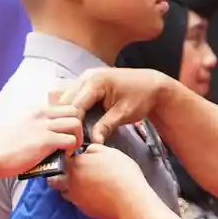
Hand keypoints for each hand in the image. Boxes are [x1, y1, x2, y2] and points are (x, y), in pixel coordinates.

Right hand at [0, 105, 83, 178]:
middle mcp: (40, 114)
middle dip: (77, 126)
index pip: (62, 106)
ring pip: (76, 124)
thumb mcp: (16, 127)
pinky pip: (70, 140)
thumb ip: (30, 125)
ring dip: (77, 138)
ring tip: (69, 150)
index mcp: (34, 110)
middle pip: (74, 111)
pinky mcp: (45, 141)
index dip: (68, 120)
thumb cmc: (0, 148)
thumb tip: (39, 132)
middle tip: (72, 141)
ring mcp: (44, 126)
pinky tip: (64, 157)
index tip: (65, 133)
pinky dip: (72, 150)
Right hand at [55, 68, 172, 143]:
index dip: (72, 126)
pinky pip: (73, 95)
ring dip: (66, 115)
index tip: (73, 142)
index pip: (74, 106)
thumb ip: (106, 126)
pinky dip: (71, 109)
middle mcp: (86, 76)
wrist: (152, 86)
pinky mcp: (87, 81)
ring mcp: (86, 77)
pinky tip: (74, 122)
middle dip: (66, 120)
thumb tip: (93, 143)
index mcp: (94, 82)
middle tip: (69, 139)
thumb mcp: (124, 113)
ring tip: (71, 132)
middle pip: (65, 101)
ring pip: (66, 98)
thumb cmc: (141, 97)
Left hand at [56, 144, 154, 218]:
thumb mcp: (111, 152)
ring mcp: (76, 197)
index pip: (64, 158)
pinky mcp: (83, 210)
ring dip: (69, 187)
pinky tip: (94, 195)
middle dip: (62, 174)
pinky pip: (76, 202)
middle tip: (77, 172)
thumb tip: (87, 151)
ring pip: (64, 191)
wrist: (130, 201)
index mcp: (77, 164)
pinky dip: (81, 198)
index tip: (78, 158)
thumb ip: (94, 149)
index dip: (71, 157)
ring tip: (85, 185)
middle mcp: (71, 181)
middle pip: (56, 177)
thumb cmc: (123, 174)